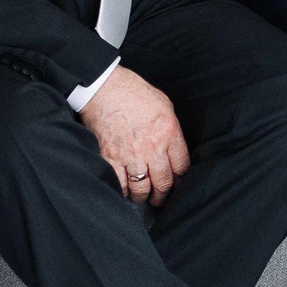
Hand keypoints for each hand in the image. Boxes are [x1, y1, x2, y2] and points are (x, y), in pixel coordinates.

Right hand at [79, 66, 189, 206]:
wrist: (104, 89)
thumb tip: (174, 147)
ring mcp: (131, 155)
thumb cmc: (133, 93)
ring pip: (142, 188)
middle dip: (163, 194)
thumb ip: (171, 129)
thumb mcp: (165, 106)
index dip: (181, 179)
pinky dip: (123, 190)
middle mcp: (152, 148)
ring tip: (142, 196)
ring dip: (143, 196)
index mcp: (169, 133)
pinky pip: (120, 184)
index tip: (177, 183)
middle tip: (160, 197)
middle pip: (164, 182)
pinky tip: (125, 189)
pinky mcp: (110, 158)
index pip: (182, 166)